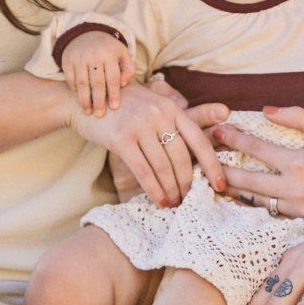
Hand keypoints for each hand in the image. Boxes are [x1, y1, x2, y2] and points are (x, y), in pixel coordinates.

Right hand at [61, 31, 135, 116]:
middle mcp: (94, 54)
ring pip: (82, 83)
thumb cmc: (109, 49)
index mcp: (110, 54)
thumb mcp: (122, 54)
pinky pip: (71, 79)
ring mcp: (79, 57)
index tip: (114, 107)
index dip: (114, 93)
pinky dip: (75, 90)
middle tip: (100, 114)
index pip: (113, 77)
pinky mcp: (67, 59)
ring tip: (88, 111)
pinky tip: (80, 99)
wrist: (87, 32)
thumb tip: (123, 85)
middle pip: (97, 82)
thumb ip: (128, 69)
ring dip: (85, 99)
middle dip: (99, 100)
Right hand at [71, 80, 228, 207]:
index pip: (199, 140)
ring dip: (171, 190)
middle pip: (182, 158)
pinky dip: (154, 189)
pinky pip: (144, 171)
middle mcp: (159, 114)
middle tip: (188, 199)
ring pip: (163, 168)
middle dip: (187, 183)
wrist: (83, 102)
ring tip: (174, 203)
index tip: (220, 185)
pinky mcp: (121, 138)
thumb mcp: (150, 105)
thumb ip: (171, 122)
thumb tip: (196, 149)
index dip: (212, 165)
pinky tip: (159, 200)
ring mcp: (140, 125)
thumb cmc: (121, 108)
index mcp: (171, 108)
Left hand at [211, 109, 303, 225]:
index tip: (217, 131)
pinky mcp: (303, 222)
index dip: (233, 138)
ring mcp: (298, 210)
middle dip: (221, 169)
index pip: (256, 149)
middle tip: (201, 161)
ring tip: (213, 181)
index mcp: (299, 163)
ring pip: (255, 201)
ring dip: (233, 191)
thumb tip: (265, 110)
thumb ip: (296, 116)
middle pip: (246, 181)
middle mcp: (294, 190)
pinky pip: (271, 214)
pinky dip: (253, 206)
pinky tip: (239, 200)